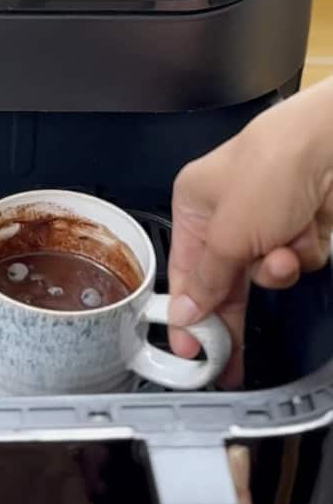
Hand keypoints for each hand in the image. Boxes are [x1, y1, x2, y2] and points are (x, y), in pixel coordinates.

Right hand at [167, 78, 332, 386]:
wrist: (330, 148)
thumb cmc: (272, 168)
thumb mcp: (228, 235)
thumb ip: (207, 280)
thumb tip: (185, 312)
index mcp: (195, 204)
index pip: (184, 270)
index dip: (188, 312)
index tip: (192, 349)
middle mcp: (228, 212)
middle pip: (224, 278)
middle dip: (232, 311)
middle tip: (230, 355)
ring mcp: (267, 219)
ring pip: (264, 274)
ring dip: (274, 271)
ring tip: (283, 255)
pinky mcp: (301, 225)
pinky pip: (295, 262)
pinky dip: (301, 255)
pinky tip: (304, 235)